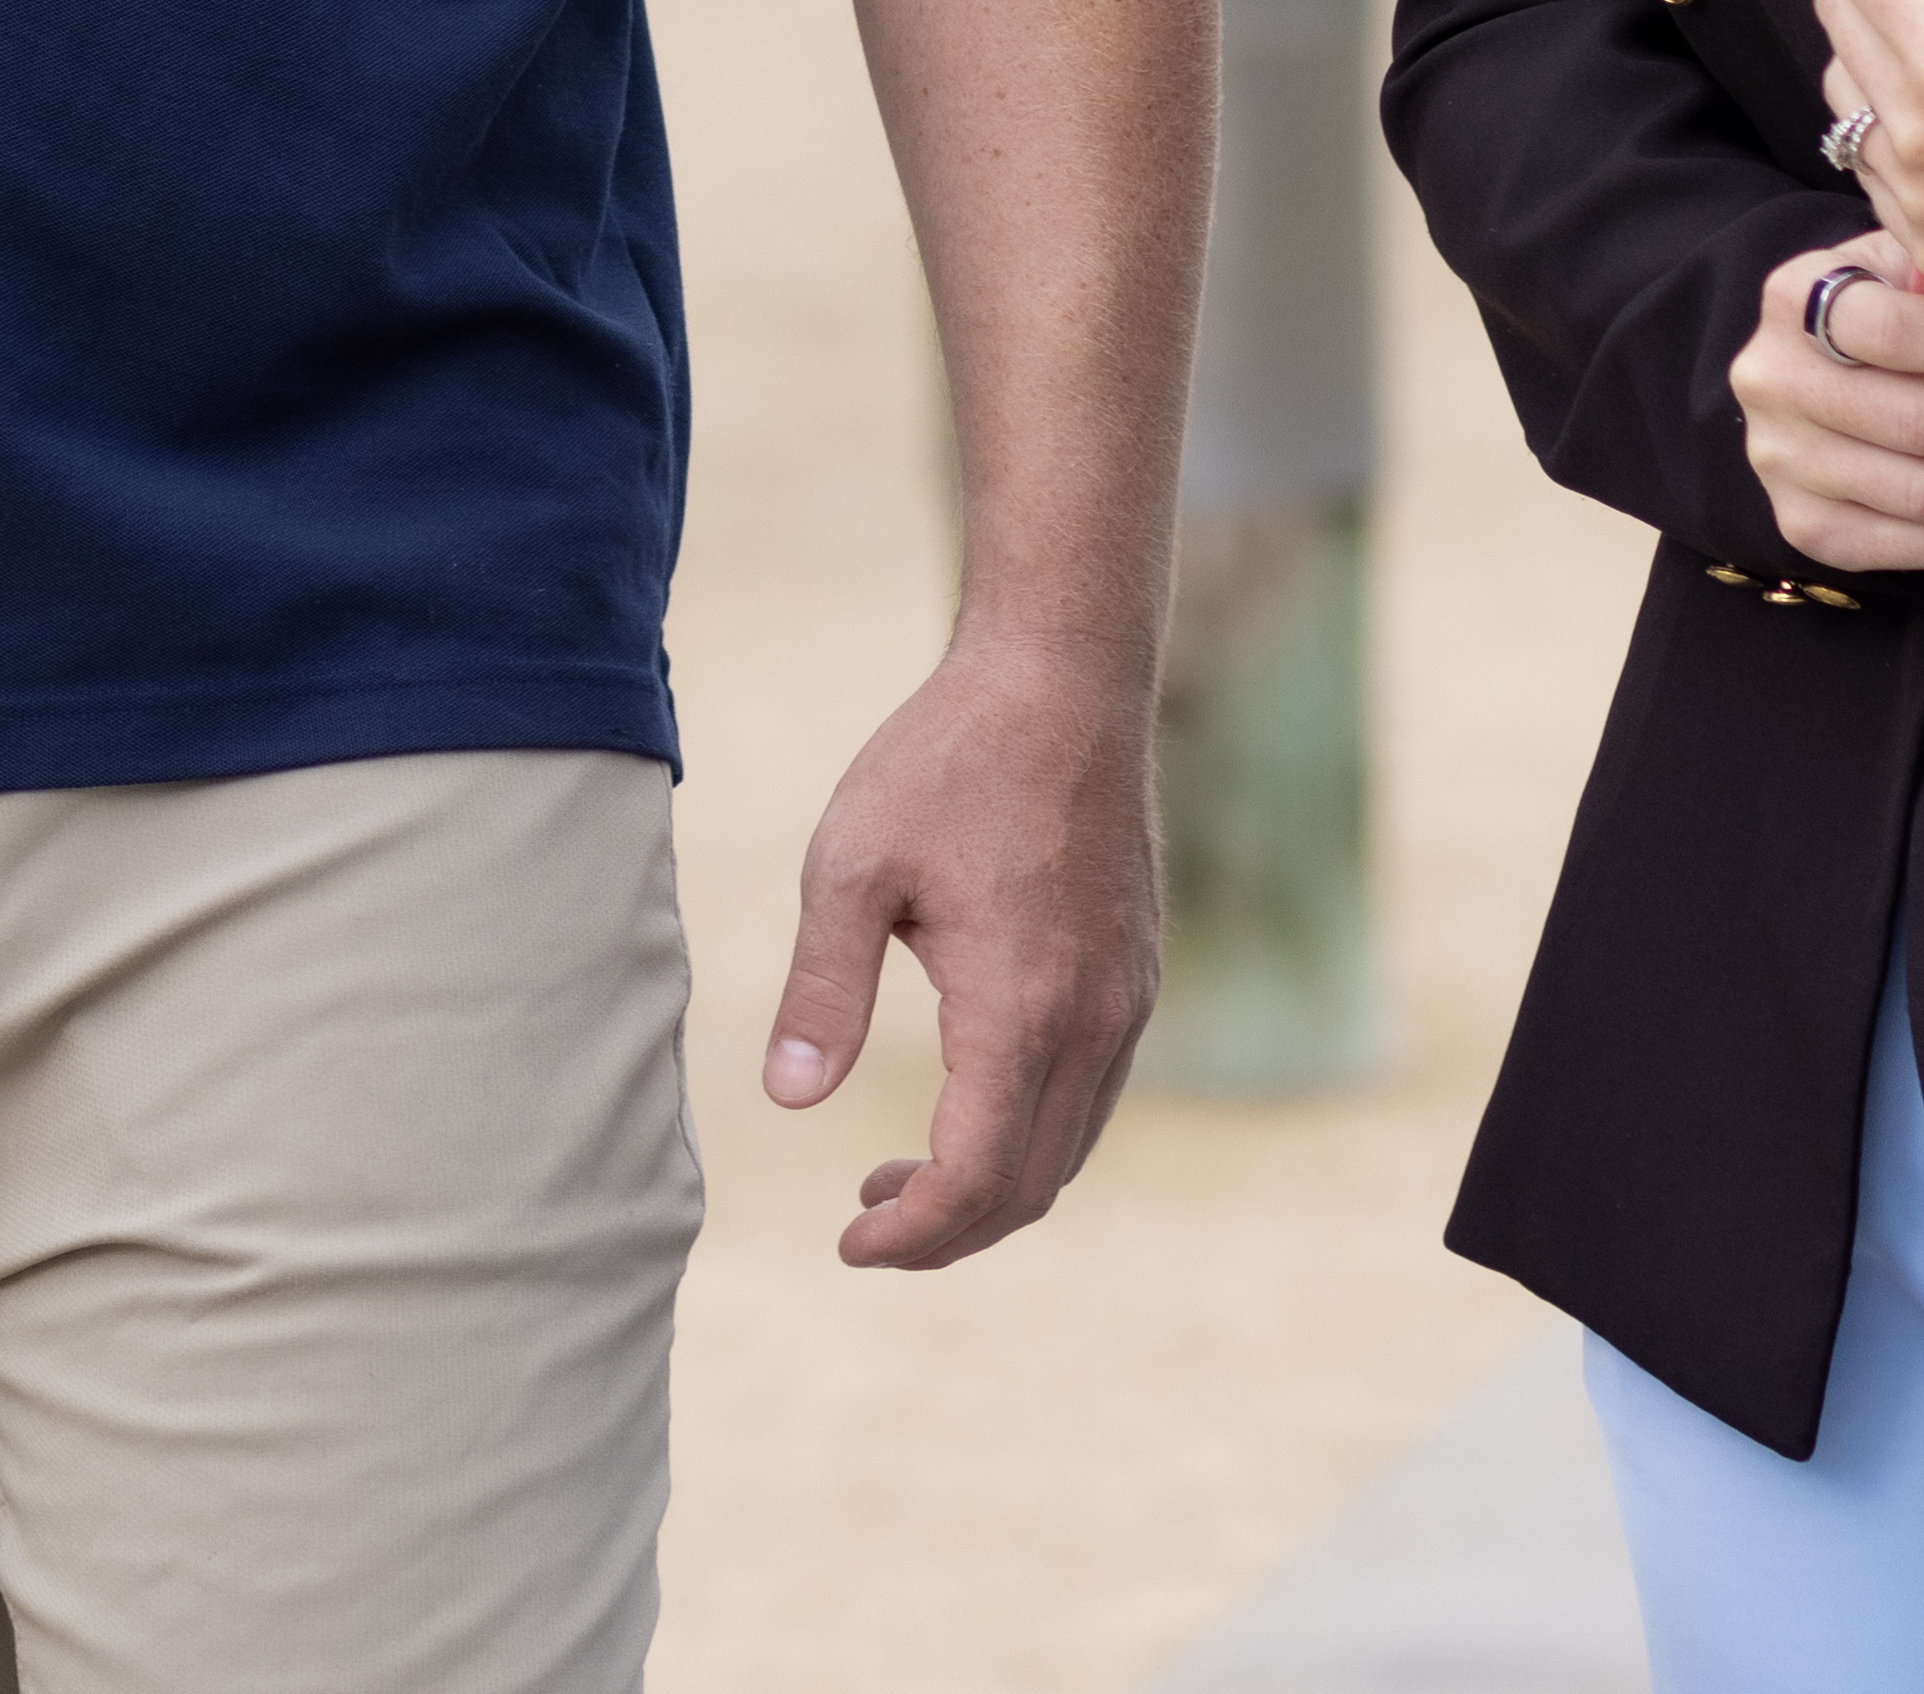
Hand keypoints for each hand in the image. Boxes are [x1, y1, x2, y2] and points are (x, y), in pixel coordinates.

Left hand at [763, 636, 1157, 1268]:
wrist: (1063, 679)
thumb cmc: (947, 760)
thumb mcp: (852, 865)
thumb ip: (822, 990)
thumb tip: (787, 1100)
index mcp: (1019, 1007)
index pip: (978, 1177)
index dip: (914, 1234)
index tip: (848, 1244)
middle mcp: (1092, 1021)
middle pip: (1029, 1186)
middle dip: (946, 1231)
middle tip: (862, 1222)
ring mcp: (1126, 1001)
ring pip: (1069, 1150)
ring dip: (991, 1188)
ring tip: (900, 1175)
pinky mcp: (1136, 975)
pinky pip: (1092, 1097)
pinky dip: (1031, 1137)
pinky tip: (966, 1105)